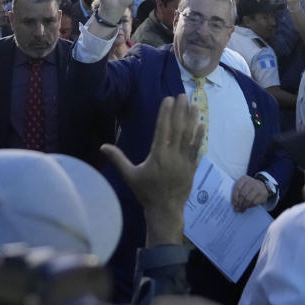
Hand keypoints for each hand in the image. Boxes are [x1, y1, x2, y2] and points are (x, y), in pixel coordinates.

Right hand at [100, 95, 203, 244]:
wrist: (165, 210)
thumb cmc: (146, 192)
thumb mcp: (130, 176)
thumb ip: (118, 159)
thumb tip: (102, 146)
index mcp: (158, 155)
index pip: (163, 129)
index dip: (166, 113)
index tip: (168, 99)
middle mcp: (173, 155)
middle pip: (178, 128)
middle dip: (180, 110)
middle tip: (182, 94)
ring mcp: (185, 161)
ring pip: (189, 136)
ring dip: (191, 118)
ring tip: (193, 103)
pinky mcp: (192, 166)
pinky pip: (197, 148)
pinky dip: (199, 135)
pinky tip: (202, 124)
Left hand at [231, 175, 269, 212]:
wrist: (262, 186)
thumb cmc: (249, 188)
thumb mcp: (243, 186)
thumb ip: (237, 192)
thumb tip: (233, 204)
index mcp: (244, 178)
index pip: (237, 188)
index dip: (234, 197)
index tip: (233, 204)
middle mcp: (252, 182)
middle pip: (243, 194)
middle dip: (239, 203)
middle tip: (237, 209)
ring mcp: (258, 187)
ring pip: (248, 199)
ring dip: (244, 206)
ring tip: (241, 209)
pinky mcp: (263, 194)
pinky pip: (254, 202)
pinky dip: (250, 206)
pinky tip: (247, 207)